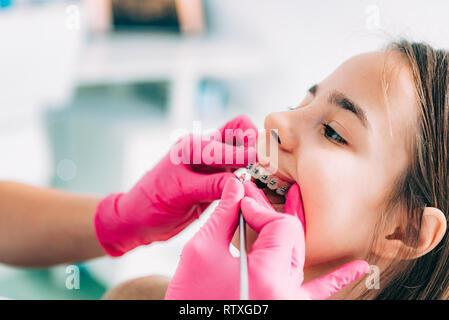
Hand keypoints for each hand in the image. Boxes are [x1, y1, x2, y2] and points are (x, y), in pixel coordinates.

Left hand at [94, 115, 257, 255]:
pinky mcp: (214, 181)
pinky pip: (238, 173)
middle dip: (256, 145)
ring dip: (253, 162)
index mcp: (193, 146)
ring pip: (242, 153)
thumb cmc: (150, 203)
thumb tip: (240, 182)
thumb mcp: (180, 193)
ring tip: (262, 178)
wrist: (137, 220)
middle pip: (241, 133)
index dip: (250, 152)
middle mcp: (204, 150)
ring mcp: (210, 166)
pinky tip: (250, 188)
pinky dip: (247, 177)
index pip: (231, 139)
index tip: (264, 165)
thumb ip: (211, 185)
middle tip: (265, 166)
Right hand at [165, 180, 368, 299]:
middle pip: (292, 237)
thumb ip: (221, 215)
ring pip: (300, 255)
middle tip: (250, 198)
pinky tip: (360, 268)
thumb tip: (235, 188)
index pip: (281, 225)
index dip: (259, 208)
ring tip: (295, 197)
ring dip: (293, 229)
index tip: (240, 203)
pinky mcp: (287, 307)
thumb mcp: (200, 253)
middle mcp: (286, 292)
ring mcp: (290, 301)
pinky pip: (318, 291)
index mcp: (268, 276)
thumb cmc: (189, 298)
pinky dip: (337, 278)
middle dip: (268, 215)